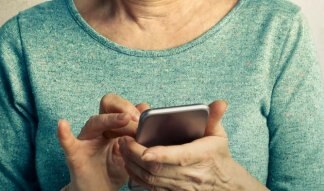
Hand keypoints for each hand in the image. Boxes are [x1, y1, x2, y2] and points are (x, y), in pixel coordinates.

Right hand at [58, 94, 148, 190]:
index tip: (143, 119)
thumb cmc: (115, 169)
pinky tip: (62, 125)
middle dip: (122, 108)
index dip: (131, 109)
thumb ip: (136, 131)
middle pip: (106, 105)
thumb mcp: (131, 150)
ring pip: (94, 122)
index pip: (120, 107)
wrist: (100, 190)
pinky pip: (67, 143)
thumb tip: (144, 107)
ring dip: (110, 120)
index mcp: (113, 126)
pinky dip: (64, 134)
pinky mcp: (75, 154)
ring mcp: (86, 140)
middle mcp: (99, 129)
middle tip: (135, 119)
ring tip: (124, 119)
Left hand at [119, 100, 267, 190]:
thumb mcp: (218, 135)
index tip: (144, 150)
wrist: (223, 184)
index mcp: (200, 156)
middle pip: (157, 169)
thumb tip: (220, 102)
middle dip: (136, 156)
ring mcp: (180, 186)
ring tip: (122, 149)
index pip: (178, 157)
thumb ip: (215, 118)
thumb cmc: (217, 156)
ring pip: (151, 179)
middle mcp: (189, 175)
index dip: (160, 155)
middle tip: (123, 141)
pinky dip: (137, 176)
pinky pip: (150, 187)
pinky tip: (129, 163)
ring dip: (133, 165)